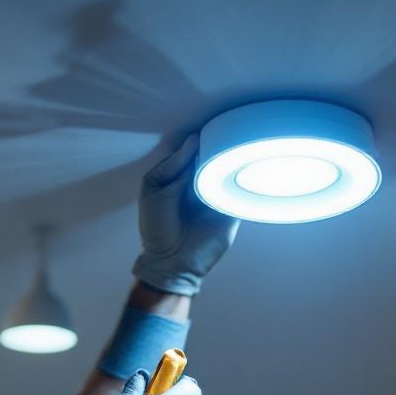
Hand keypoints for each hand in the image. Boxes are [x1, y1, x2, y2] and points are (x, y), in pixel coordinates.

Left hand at [131, 136, 239, 295]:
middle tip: (219, 142)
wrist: (170, 261)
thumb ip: (174, 166)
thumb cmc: (157, 227)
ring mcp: (217, 197)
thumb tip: (194, 141)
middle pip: (212, 160)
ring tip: (230, 153)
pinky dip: (240, 181)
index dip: (198, 143)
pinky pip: (240, 192)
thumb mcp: (155, 190)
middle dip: (215, 150)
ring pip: (228, 173)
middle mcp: (200, 185)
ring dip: (229, 163)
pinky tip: (240, 170)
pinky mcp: (231, 211)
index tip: (203, 134)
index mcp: (180, 178)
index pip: (193, 153)